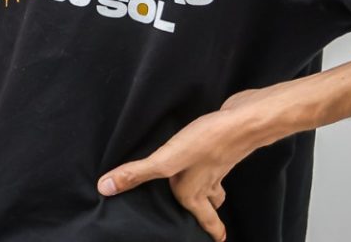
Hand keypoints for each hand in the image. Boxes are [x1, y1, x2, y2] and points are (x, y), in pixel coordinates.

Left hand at [97, 89, 272, 241]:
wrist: (245, 120)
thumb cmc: (208, 142)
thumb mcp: (168, 160)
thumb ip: (138, 174)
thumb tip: (105, 188)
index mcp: (194, 194)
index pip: (208, 223)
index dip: (212, 233)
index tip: (217, 240)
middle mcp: (207, 183)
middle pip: (209, 206)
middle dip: (207, 214)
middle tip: (206, 223)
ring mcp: (216, 164)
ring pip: (214, 185)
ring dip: (208, 190)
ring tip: (200, 190)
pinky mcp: (219, 146)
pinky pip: (212, 163)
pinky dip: (207, 165)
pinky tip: (197, 153)